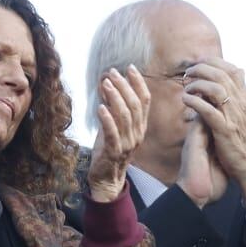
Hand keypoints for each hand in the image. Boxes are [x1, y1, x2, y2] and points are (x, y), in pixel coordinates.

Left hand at [88, 67, 149, 202]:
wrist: (107, 178)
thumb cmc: (109, 150)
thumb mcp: (111, 125)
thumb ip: (111, 106)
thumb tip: (105, 83)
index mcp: (140, 126)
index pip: (145, 101)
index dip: (138, 83)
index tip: (130, 68)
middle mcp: (137, 133)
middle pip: (136, 105)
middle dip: (125, 86)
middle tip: (113, 73)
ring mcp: (128, 143)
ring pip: (125, 117)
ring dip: (115, 98)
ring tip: (105, 83)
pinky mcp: (114, 152)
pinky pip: (113, 134)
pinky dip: (107, 119)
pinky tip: (100, 107)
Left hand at [181, 58, 245, 211]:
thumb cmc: (244, 139)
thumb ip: (239, 91)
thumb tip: (240, 71)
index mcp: (245, 97)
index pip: (231, 69)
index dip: (212, 62)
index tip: (198, 64)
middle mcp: (241, 103)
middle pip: (220, 74)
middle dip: (200, 70)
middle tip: (187, 75)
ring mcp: (234, 116)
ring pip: (215, 88)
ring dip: (197, 84)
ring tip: (187, 88)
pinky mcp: (225, 129)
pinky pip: (207, 109)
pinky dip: (194, 101)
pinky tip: (186, 100)